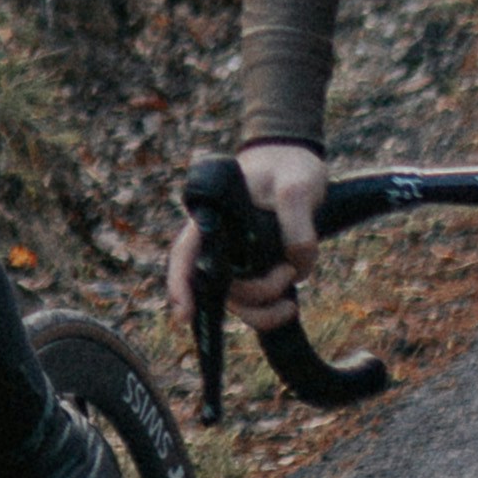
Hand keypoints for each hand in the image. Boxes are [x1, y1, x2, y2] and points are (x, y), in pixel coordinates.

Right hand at [165, 139, 327, 330]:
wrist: (298, 163)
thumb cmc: (288, 165)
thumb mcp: (297, 184)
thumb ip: (296, 221)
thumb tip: (295, 264)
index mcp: (214, 217)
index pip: (186, 253)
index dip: (179, 284)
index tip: (183, 315)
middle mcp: (219, 242)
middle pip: (217, 286)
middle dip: (253, 294)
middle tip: (288, 272)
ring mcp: (236, 258)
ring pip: (237, 300)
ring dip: (263, 307)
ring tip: (293, 287)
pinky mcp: (256, 268)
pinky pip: (254, 302)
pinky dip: (270, 311)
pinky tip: (289, 306)